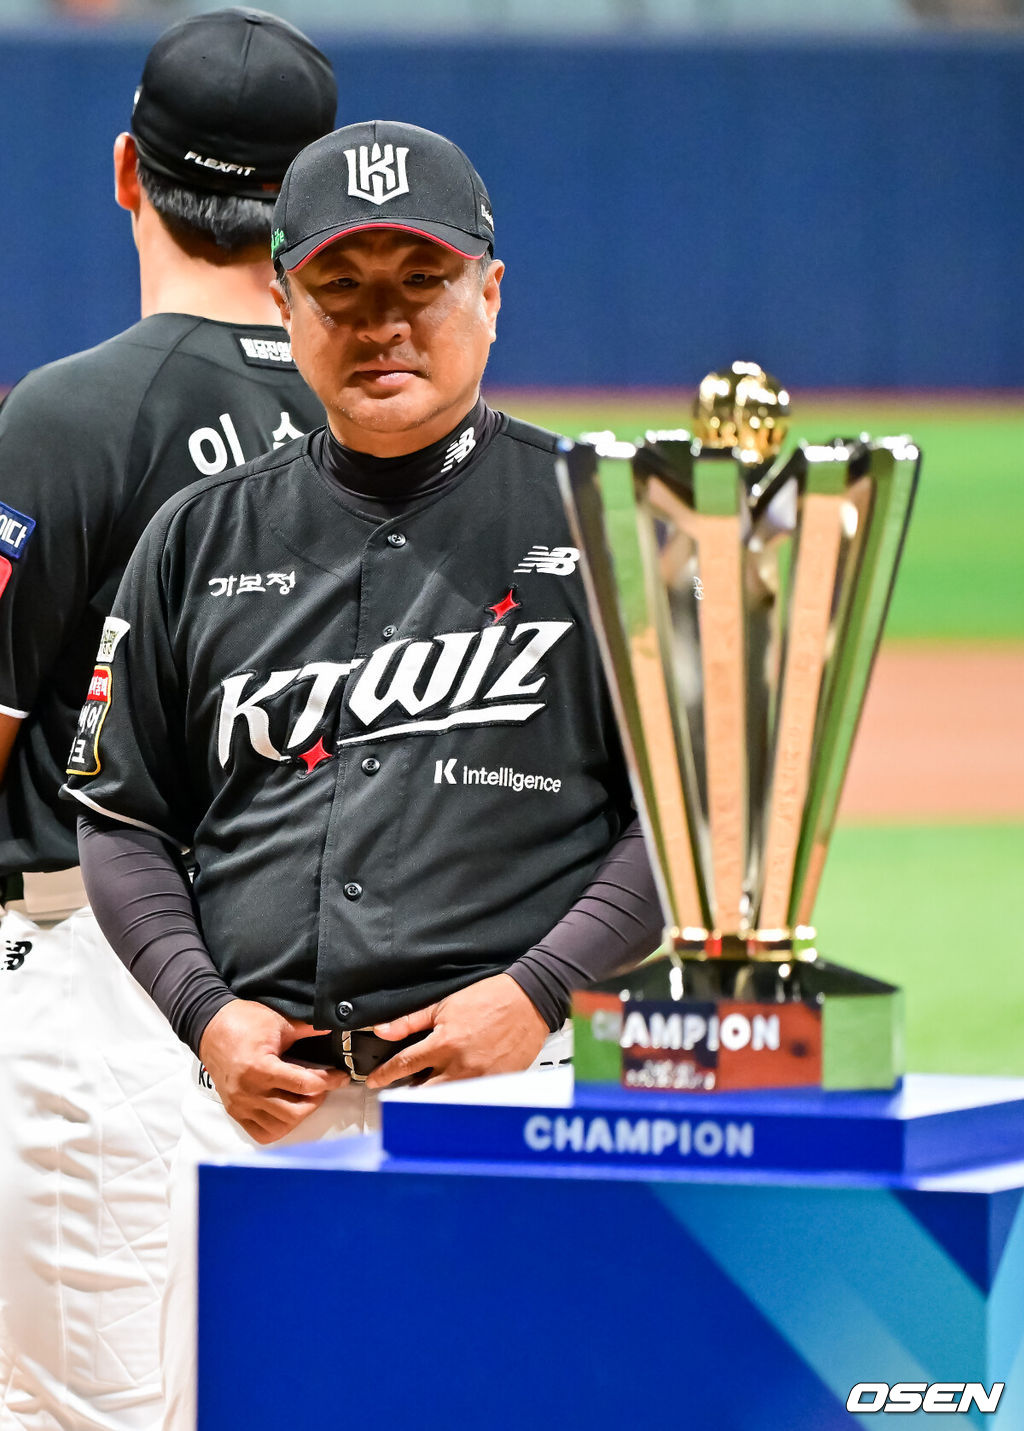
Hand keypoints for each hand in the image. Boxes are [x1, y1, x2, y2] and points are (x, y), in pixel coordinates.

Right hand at [198, 999, 346, 1143]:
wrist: (209, 1027)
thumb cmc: (243, 1021)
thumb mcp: (278, 1021)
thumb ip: (307, 1029)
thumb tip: (332, 1026)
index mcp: (260, 1068)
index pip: (304, 1084)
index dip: (329, 1081)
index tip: (341, 1076)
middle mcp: (248, 1091)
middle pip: (295, 1111)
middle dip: (316, 1099)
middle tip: (322, 1085)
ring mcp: (240, 1104)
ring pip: (281, 1125)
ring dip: (299, 1113)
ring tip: (306, 1096)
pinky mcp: (234, 1111)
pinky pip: (261, 1133)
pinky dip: (279, 1126)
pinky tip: (287, 1110)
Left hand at [366, 973, 547, 1089]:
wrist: (529, 1001)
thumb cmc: (490, 999)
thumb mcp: (444, 1004)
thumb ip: (411, 1020)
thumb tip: (383, 1030)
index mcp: (444, 1044)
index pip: (403, 1065)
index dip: (385, 1075)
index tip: (375, 1081)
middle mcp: (459, 1066)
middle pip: (422, 1092)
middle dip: (407, 1093)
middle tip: (399, 1091)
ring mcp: (479, 1079)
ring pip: (445, 1099)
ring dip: (432, 1097)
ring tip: (426, 1091)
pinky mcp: (496, 1084)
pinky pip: (470, 1098)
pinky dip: (459, 1096)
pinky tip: (455, 1090)